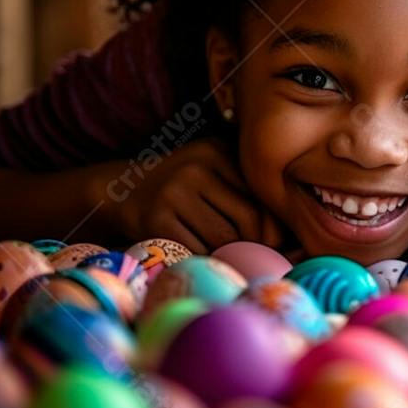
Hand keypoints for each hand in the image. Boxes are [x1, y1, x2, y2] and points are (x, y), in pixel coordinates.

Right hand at [98, 137, 288, 252]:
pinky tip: (197, 251)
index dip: (272, 224)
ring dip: (228, 252)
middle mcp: (196, 166)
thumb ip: (245, 190)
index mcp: (216, 150)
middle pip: (247, 219)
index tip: (272, 241)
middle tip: (252, 253)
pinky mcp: (155, 218)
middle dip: (254, 243)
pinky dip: (203, 257)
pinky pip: (197, 250)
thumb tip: (284, 235)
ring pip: (224, 238)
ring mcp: (173, 191)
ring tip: (221, 249)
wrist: (123, 189)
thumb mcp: (212, 170)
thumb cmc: (184, 187)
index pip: (260, 194)